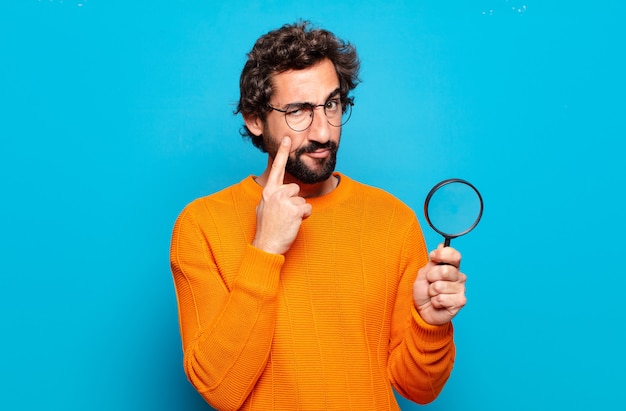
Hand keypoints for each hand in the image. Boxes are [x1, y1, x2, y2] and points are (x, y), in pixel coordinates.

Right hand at [252, 137, 312, 254]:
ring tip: (287, 221)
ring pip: (302, 199)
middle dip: (293, 201)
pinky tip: (293, 223)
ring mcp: (285, 200)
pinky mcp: (294, 209)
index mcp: (268, 191)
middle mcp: (275, 193)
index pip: (277, 168)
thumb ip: (272, 197)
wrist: (266, 245)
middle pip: (295, 188)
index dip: (283, 152)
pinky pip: (307, 209)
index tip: (288, 138)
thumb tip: (278, 193)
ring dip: (298, 210)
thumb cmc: (266, 229)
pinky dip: (304, 217)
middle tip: (283, 215)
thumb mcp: (264, 208)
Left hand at [412, 244, 466, 324]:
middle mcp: (459, 277)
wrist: (422, 310)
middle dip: (431, 277)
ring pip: (440, 286)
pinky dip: (435, 301)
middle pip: (445, 271)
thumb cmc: (423, 291)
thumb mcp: (424, 273)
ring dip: (432, 291)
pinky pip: (442, 298)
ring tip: (433, 295)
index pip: (454, 255)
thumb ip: (433, 261)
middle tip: (430, 283)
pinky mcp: (460, 302)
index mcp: (452, 267)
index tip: (432, 256)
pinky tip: (437, 303)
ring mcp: (461, 289)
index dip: (442, 254)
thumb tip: (441, 244)